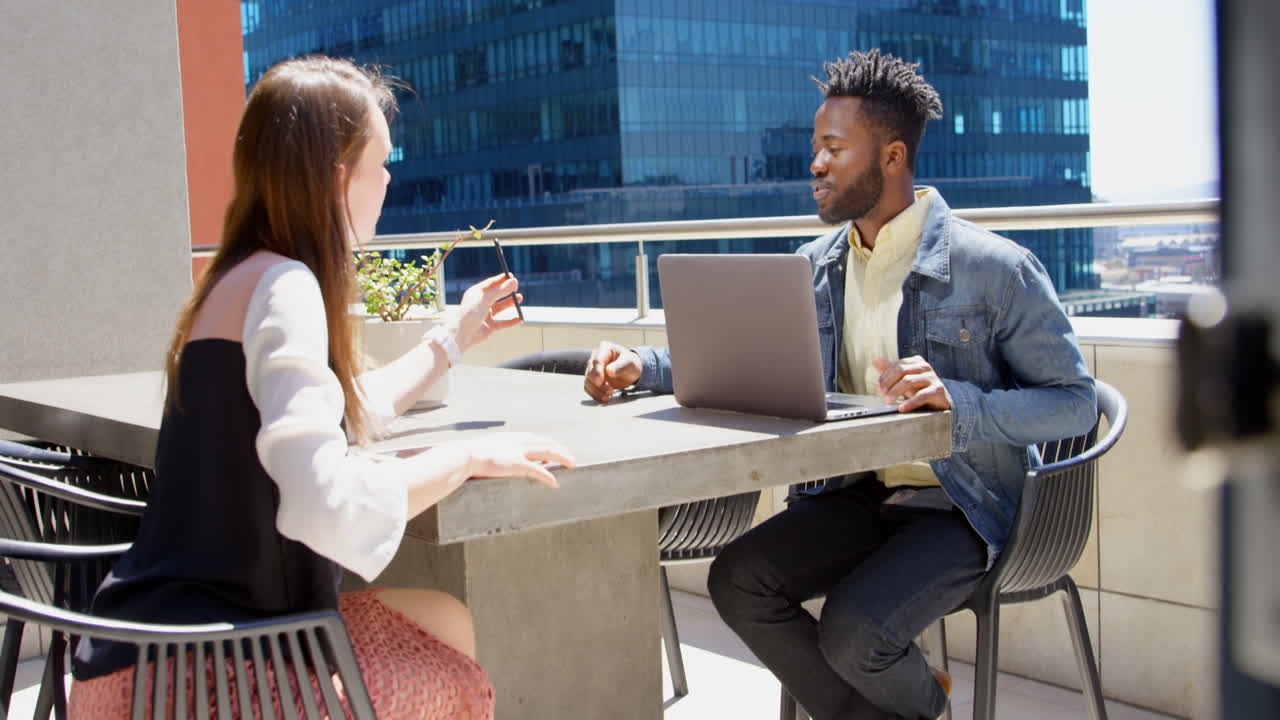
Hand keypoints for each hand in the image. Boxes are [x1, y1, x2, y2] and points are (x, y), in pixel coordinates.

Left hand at [449, 274, 522, 350]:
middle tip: (517, 285)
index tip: (512, 276)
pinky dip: (511, 321)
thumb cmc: (469, 314)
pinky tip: (519, 318)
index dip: (501, 279)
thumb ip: (500, 291)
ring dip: (510, 303)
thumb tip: (514, 281)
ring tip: (519, 297)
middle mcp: (480, 303)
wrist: (462, 335)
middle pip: (496, 294)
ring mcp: (485, 315)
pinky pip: (503, 323)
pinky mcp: (489, 327)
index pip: (490, 284)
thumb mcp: (485, 299)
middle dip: (507, 290)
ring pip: (500, 307)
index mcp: (476, 294)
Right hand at [455, 432, 575, 488]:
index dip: (547, 442)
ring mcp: (519, 452)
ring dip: (562, 458)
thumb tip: (490, 456)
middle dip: (560, 449)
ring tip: (572, 465)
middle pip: (546, 443)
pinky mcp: (518, 464)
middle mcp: (518, 442)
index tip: (555, 446)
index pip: (534, 438)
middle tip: (570, 456)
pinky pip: (539, 471)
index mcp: (510, 438)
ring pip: (548, 453)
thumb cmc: (470, 454)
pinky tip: (556, 483)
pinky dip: (549, 477)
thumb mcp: (484, 449)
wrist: (466, 455)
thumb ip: (492, 451)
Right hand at [584, 341, 641, 403]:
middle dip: (598, 384)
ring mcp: (592, 368)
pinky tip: (604, 398)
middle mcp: (595, 357)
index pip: (597, 360)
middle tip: (610, 392)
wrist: (630, 371)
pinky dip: (595, 394)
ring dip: (596, 391)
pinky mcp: (592, 379)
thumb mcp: (630, 363)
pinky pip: (588, 387)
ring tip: (608, 397)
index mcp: (604, 349)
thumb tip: (609, 371)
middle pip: (590, 372)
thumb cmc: (630, 363)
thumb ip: (620, 366)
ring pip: (588, 381)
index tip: (600, 381)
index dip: (597, 371)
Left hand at [872, 356, 952, 411]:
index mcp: (916, 362)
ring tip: (888, 401)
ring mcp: (932, 377)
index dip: (885, 376)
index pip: (896, 365)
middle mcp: (924, 367)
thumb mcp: (904, 379)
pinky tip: (902, 408)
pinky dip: (910, 402)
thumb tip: (875, 360)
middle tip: (882, 394)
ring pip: (909, 381)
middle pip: (901, 371)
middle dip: (888, 383)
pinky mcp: (937, 390)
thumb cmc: (920, 389)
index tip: (878, 388)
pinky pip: (921, 395)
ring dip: (895, 392)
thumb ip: (890, 370)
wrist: (939, 401)